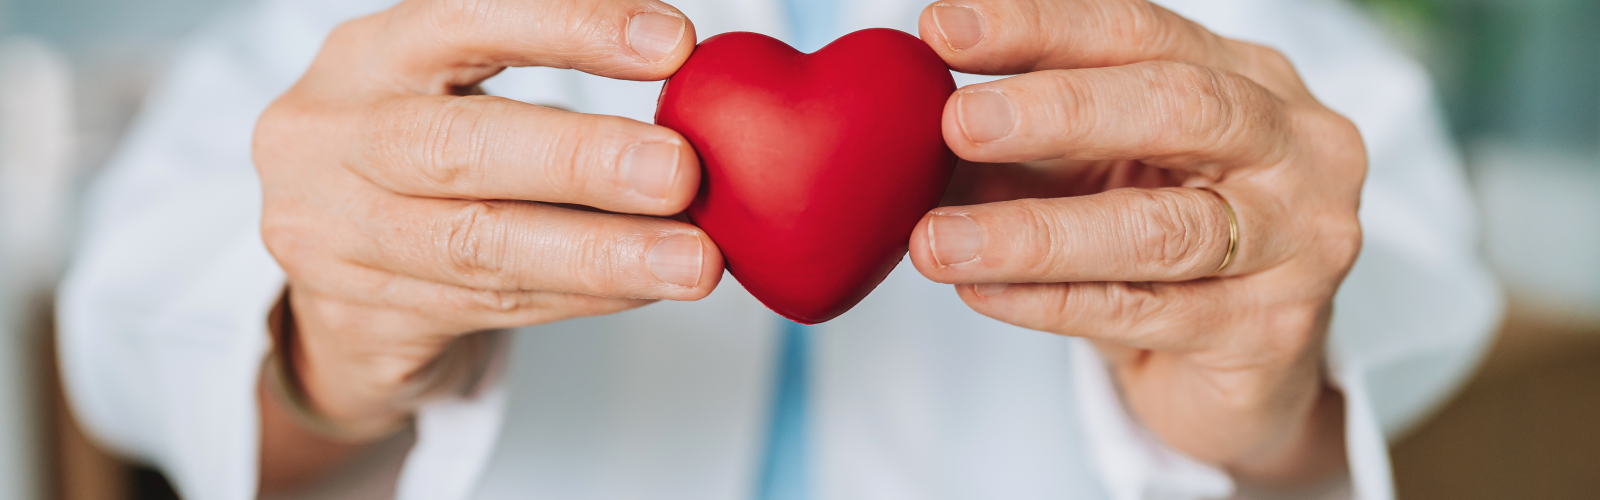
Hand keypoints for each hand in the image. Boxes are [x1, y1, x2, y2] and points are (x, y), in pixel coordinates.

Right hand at [252, 0, 719, 488]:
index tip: (671, 44)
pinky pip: (492, 310)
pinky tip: (644, 287)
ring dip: (601, 254)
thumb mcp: (452, 99)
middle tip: (678, 172)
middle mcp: (332, 140)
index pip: (464, 20)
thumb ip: (547, 94)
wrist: (324, 297)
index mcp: (368, 57)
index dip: (568, 28)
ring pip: (479, 248)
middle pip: (455, 148)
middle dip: (579, 160)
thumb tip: (696, 104)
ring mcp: (333, 239)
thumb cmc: (415, 173)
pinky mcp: (361, 323)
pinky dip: (582, 297)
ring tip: (691, 260)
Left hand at [909, 0, 1363, 485]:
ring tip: (938, 240)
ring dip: (1034, 234)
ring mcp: (1297, 244)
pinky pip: (1143, 313)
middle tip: (959, 123)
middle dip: (1060, 110)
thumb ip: (1026, 138)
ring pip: (1160, 230)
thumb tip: (911, 114)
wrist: (1238, 375)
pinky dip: (1049, 302)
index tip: (944, 30)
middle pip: (1180, 106)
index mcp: (1250, 80)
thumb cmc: (1166, 250)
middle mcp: (1295, 148)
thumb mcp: (1097, 172)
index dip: (1041, 27)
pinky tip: (984, 292)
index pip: (1140, 30)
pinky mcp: (1267, 336)